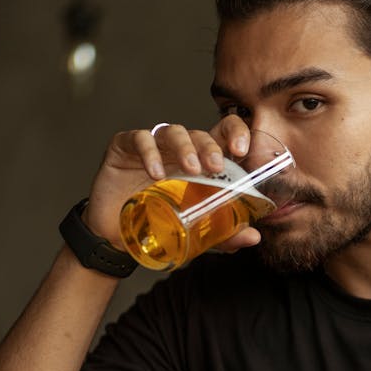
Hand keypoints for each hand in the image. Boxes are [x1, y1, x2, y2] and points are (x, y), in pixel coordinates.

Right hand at [84, 116, 257, 250]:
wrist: (117, 238)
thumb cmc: (158, 224)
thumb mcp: (197, 231)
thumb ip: (225, 233)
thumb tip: (252, 237)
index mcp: (200, 161)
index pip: (222, 134)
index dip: (235, 133)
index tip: (242, 150)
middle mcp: (178, 150)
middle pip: (200, 134)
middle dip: (211, 147)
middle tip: (216, 167)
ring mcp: (152, 146)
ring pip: (173, 132)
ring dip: (185, 148)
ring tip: (191, 169)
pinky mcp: (125, 147)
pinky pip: (139, 139)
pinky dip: (149, 152)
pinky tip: (156, 173)